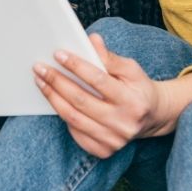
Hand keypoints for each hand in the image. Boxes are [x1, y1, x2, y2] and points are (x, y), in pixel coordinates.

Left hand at [34, 34, 191, 157]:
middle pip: (81, 100)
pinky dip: (62, 115)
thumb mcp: (131, 69)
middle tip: (40, 68)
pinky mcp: (104, 150)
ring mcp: (113, 140)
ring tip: (40, 81)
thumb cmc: (138, 89)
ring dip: (53, 98)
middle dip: (57, 82)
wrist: (151, 117)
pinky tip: (55, 100)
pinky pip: (75, 132)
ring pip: (73, 118)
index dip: (76, 66)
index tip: (58, 54)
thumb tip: (91, 40)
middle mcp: (123, 123)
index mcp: (133, 101)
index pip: (99, 80)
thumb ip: (110, 57)